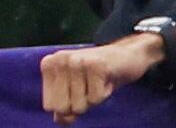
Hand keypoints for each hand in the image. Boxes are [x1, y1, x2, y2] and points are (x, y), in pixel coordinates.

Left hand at [40, 32, 164, 124]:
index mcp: (49, 64)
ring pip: (79, 106)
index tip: (79, 88)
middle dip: (79, 104)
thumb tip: (61, 120)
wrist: (126, 56)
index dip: (68, 105)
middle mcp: (60, 59)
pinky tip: (107, 78)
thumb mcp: (76, 91)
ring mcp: (77, 61)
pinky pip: (95, 100)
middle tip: (89, 85)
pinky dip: (104, 94)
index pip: (50, 106)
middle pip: (61, 108)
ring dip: (93, 98)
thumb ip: (64, 106)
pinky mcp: (95, 65)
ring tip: (98, 80)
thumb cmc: (97, 75)